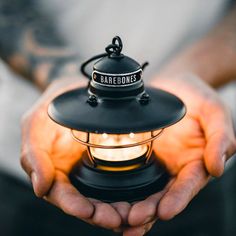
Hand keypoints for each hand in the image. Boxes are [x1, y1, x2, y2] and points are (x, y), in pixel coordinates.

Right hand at [21, 78, 131, 230]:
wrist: (75, 91)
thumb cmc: (53, 107)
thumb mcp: (36, 124)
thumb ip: (34, 154)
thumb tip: (40, 188)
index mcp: (54, 170)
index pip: (63, 196)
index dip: (74, 206)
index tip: (89, 212)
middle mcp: (72, 174)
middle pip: (86, 202)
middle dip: (100, 213)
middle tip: (118, 219)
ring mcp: (90, 169)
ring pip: (103, 196)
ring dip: (116, 208)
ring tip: (133, 215)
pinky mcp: (106, 162)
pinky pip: (116, 181)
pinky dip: (126, 193)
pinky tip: (141, 198)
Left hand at [122, 74, 235, 234]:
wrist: (174, 85)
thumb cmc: (197, 98)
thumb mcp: (214, 112)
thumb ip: (220, 138)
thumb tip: (217, 168)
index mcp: (195, 161)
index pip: (188, 185)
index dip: (178, 200)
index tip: (164, 212)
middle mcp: (176, 167)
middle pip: (164, 195)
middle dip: (150, 210)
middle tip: (133, 220)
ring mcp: (158, 162)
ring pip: (147, 190)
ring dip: (134, 205)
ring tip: (119, 220)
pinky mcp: (142, 154)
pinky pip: (132, 173)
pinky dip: (123, 187)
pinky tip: (109, 198)